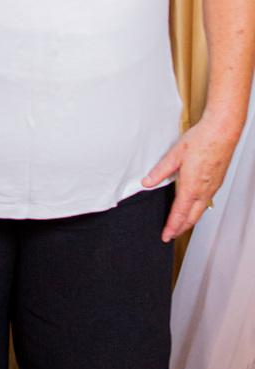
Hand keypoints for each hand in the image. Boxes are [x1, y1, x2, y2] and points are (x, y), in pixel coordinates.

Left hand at [142, 115, 240, 239]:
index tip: (165, 236)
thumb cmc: (201, 141)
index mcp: (191, 187)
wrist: (222, 132)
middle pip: (192, 218)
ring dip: (189, 220)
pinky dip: (198, 209)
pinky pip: (207, 201)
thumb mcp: (174, 155)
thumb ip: (160, 171)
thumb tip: (147, 182)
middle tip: (171, 235)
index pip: (179, 214)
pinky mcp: (217, 181)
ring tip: (180, 225)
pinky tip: (193, 206)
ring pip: (201, 211)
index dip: (172, 227)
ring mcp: (213, 187)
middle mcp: (204, 191)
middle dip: (180, 229)